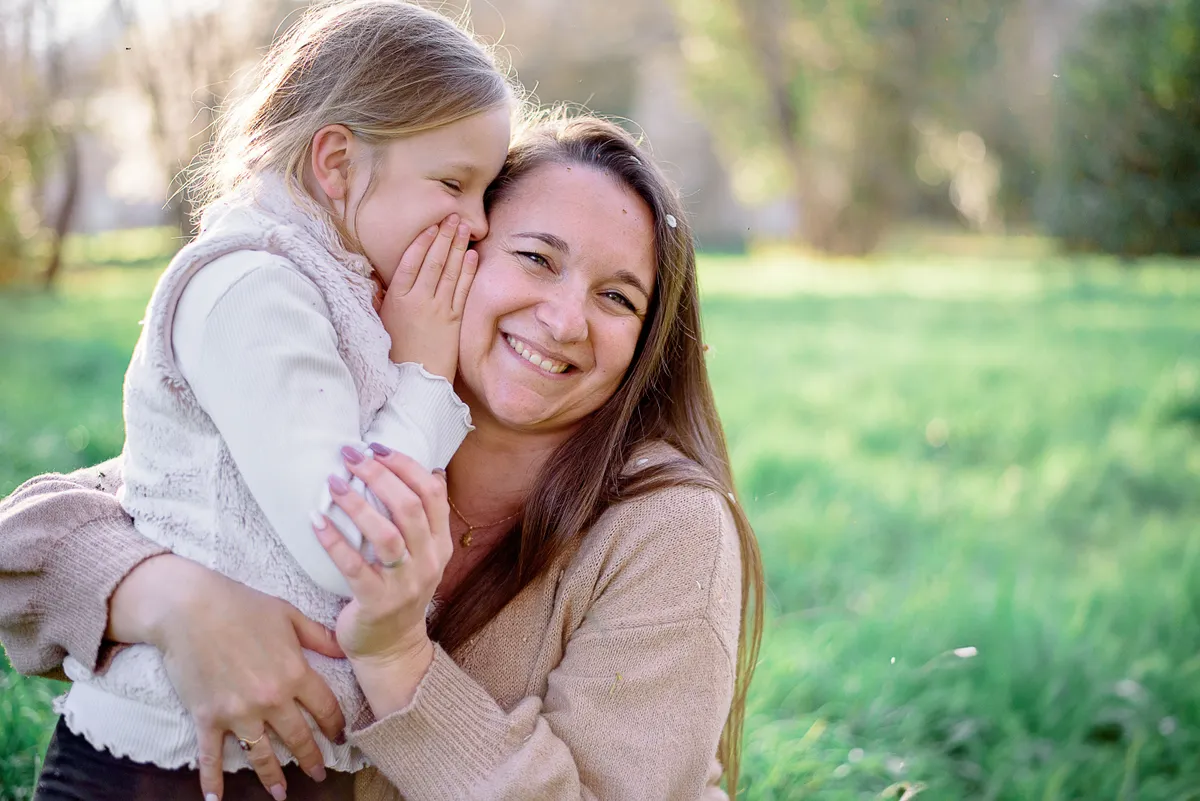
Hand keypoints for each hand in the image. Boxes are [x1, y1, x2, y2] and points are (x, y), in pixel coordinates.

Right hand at [110, 555, 346, 800]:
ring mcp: (238, 712)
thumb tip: (344, 647)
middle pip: (297, 738)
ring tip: (281, 793)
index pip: (325, 709)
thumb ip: (318, 636)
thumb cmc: (242, 605)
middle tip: (319, 774)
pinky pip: (211, 756)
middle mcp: (270, 699)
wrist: (190, 608)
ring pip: (261, 754)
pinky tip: (215, 799)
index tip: (340, 737)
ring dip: (272, 776)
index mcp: (295, 673)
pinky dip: (212, 780)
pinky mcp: (207, 717)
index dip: (335, 725)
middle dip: (311, 758)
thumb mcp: (289, 615)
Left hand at [314, 444, 452, 715]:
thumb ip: (426, 519)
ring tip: (333, 482)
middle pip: (408, 507)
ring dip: (357, 503)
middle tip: (350, 456)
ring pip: (385, 534)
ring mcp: (404, 584)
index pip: (432, 493)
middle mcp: (428, 562)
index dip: (406, 465)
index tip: (377, 447)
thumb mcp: (423, 555)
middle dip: (378, 475)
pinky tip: (316, 520)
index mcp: (441, 545)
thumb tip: (431, 469)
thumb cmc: (400, 594)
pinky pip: (354, 567)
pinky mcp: (376, 603)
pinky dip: (334, 540)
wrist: (392, 650)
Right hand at [380, 214, 477, 381]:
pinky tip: (473, 256)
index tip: (431, 225)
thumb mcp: (380, 323)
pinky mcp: (454, 321)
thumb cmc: (394, 353)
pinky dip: (468, 272)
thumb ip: (381, 299)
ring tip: (464, 228)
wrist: (414, 381)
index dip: (422, 241)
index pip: (411, 262)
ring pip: (450, 272)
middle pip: (433, 261)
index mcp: (397, 298)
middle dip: (444, 237)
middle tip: (453, 216)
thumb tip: (378, 280)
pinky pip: (463, 291)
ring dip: (458, 248)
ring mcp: (438, 309)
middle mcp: (418, 300)